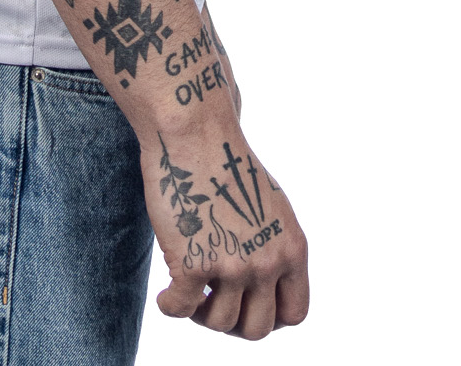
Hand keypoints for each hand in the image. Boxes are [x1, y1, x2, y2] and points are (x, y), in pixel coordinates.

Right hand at [146, 121, 308, 339]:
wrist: (195, 131)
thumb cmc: (225, 161)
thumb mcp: (269, 206)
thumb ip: (271, 247)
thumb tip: (259, 288)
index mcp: (291, 248)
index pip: (294, 313)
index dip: (270, 318)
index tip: (247, 306)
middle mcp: (267, 262)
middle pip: (256, 329)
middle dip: (232, 323)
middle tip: (213, 302)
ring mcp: (231, 266)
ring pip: (218, 323)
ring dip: (200, 314)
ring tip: (190, 291)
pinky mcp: (192, 263)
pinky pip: (180, 311)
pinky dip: (169, 306)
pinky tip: (165, 293)